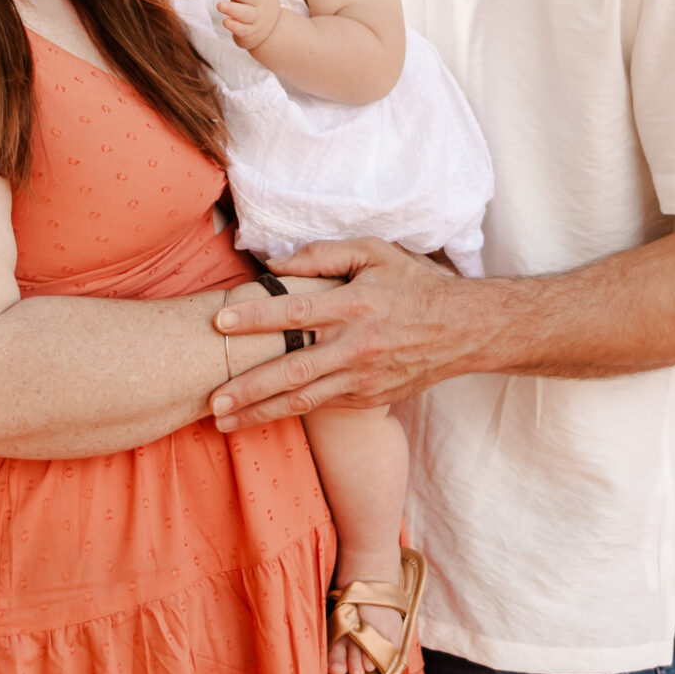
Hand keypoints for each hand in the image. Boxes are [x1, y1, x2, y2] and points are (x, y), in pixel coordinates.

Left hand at [207, 238, 483, 427]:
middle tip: (212, 400)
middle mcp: (356, 346)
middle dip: (249, 387)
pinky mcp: (368, 397)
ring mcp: (362, 378)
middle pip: (293, 370)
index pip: (295, 311)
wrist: (462, 329)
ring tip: (223, 421)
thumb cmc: (413, 284)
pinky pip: (323, 406)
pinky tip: (260, 417)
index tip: (220, 323)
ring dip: (261, 412)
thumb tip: (275, 264)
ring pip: (303, 399)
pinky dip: (291, 412)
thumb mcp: (375, 252)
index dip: (256, 317)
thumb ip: (323, 254)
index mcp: (354, 305)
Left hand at [213, 0, 282, 51]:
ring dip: (231, 8)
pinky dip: (234, 26)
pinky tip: (225, 21)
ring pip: (245, 13)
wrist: (272, 29)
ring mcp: (257, 19)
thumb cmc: (254, 5)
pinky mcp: (251, 33)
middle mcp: (260, 3)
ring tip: (220, 5)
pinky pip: (243, 30)